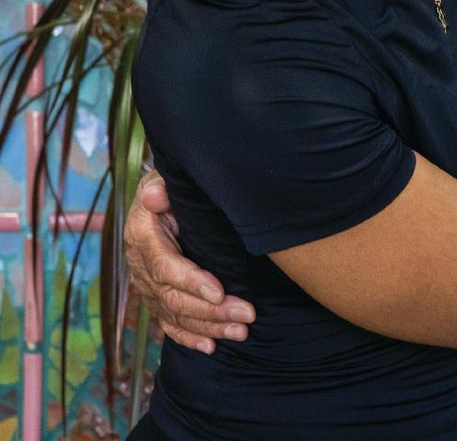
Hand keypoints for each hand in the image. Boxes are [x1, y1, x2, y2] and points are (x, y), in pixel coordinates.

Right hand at [124, 169, 255, 352]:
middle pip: (173, 297)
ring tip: (241, 331)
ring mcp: (148, 285)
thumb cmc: (170, 185)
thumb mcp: (163, 178)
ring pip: (175, 314)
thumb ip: (160, 187)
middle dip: (211, 310)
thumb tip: (157, 195)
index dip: (191, 281)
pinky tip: (211, 346)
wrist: (160, 196)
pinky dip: (189, 337)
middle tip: (246, 314)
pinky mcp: (156, 297)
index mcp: (142, 235)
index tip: (219, 291)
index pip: (165, 266)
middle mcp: (141, 265)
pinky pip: (169, 323)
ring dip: (209, 326)